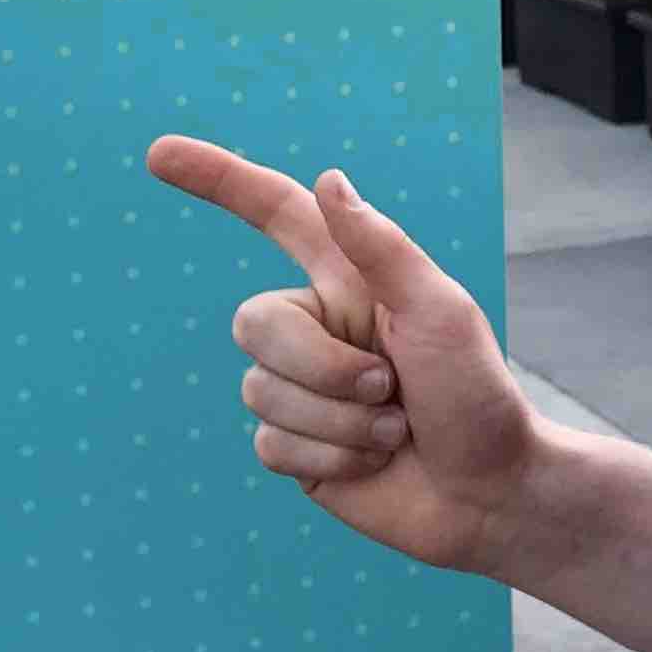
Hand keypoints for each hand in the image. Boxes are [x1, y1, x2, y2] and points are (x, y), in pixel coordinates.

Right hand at [144, 137, 540, 577]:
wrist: (493, 496)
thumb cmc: (478, 395)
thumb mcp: (440, 312)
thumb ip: (380, 248)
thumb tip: (328, 179)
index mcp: (350, 280)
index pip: (275, 214)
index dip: (218, 180)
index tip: (158, 155)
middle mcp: (318, 328)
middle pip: (253, 324)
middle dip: (320, 366)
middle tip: (391, 387)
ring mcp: (303, 389)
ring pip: (260, 392)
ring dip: (338, 421)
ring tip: (395, 431)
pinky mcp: (297, 449)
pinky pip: (270, 445)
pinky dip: (328, 460)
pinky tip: (373, 465)